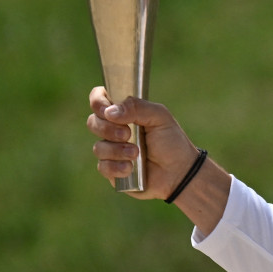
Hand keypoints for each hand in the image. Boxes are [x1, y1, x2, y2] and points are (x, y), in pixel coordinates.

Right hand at [86, 88, 201, 199]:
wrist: (179, 172)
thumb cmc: (171, 141)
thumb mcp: (160, 117)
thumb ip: (137, 107)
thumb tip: (109, 112)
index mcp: (125, 112)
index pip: (99, 99)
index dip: (97, 102)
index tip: (107, 111)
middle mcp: (114, 129)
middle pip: (93, 122)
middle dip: (108, 129)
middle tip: (127, 134)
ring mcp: (112, 150)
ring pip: (98, 147)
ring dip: (117, 150)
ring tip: (137, 154)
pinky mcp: (112, 170)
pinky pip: (103, 167)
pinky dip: (116, 167)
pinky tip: (130, 168)